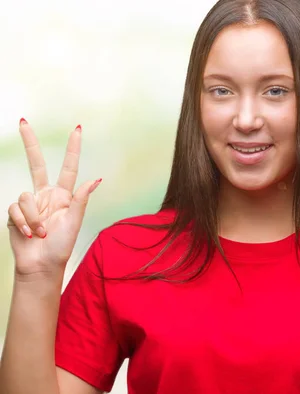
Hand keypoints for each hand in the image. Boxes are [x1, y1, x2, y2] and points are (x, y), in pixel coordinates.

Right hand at [7, 119, 100, 279]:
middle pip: (35, 163)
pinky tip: (29, 235)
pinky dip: (24, 223)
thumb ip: (81, 199)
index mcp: (63, 195)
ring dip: (34, 218)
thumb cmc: (61, 246)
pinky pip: (16, 209)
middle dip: (29, 143)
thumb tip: (97, 179)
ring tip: (41, 234)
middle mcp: (45, 195)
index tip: (76, 129)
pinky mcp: (15, 213)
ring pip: (26, 196)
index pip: (68, 167)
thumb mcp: (75, 221)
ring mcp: (29, 204)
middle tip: (23, 122)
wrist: (40, 265)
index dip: (72, 149)